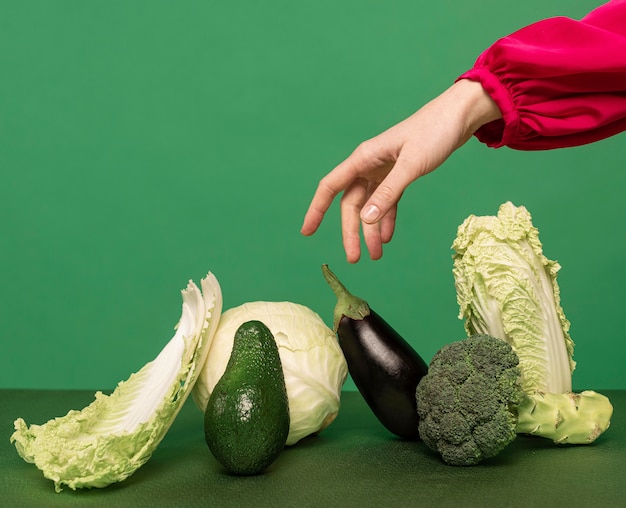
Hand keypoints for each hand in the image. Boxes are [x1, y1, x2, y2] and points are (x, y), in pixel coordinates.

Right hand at [301, 79, 501, 262]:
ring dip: (370, 231)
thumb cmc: (434, 132)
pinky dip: (387, 220)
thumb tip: (366, 220)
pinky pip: (387, 202)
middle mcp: (368, 166)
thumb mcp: (411, 164)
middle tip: (355, 258)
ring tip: (376, 255)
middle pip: (351, 205)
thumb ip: (388, 193)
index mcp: (363, 158)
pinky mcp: (398, 175)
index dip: (316, 210)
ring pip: (369, 207)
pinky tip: (387, 237)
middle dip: (351, 232)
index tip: (307, 232)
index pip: (331, 187)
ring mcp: (383, 171)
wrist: (458, 116)